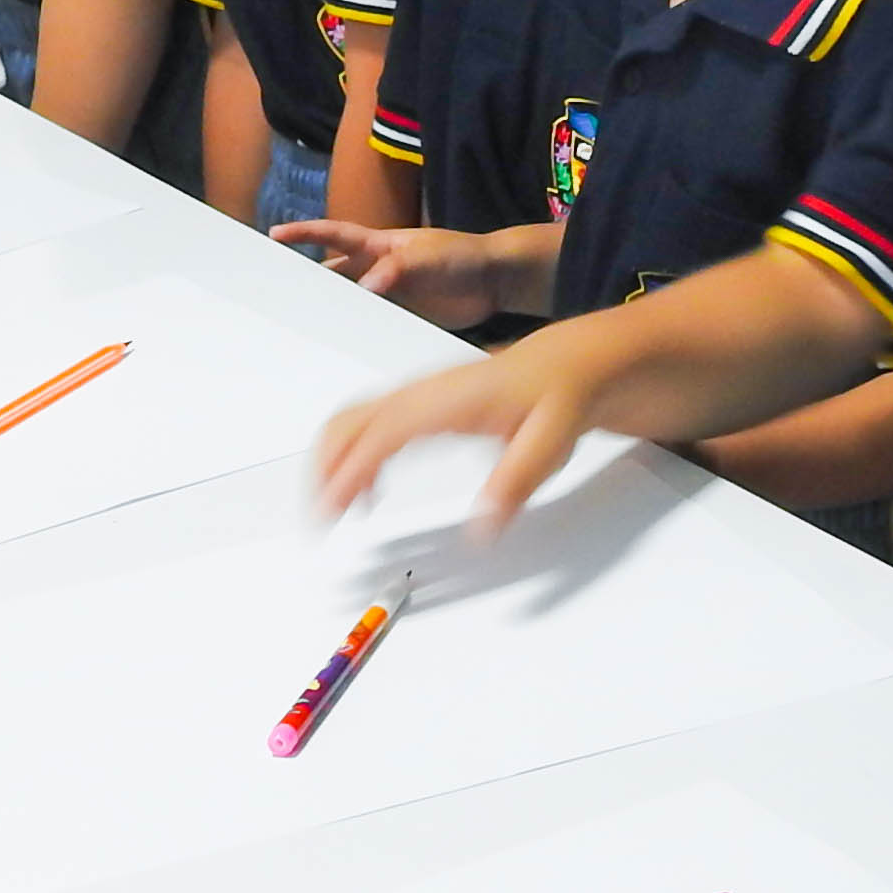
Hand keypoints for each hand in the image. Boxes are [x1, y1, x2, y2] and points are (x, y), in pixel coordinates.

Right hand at [277, 219, 507, 327]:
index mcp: (380, 245)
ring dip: (331, 310)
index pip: (335, 234)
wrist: (495, 280)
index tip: (276, 235)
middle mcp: (378, 268)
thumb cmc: (463, 255)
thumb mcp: (428, 256)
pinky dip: (359, 332)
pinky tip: (342, 347)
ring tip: (302, 326)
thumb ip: (397, 269)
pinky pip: (373, 323)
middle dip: (308, 279)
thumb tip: (365, 287)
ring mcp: (389, 293)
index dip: (306, 233)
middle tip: (278, 292)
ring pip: (350, 301)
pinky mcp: (403, 316)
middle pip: (335, 272)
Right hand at [312, 343, 599, 532]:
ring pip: (351, 421)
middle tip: (320, 521)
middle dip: (323, 470)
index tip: (328, 513)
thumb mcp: (550, 442)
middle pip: (347, 422)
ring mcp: (418, 395)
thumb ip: (514, 482)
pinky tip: (366, 489)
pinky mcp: (422, 403)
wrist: (572, 363)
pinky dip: (352, 455)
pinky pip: (369, 424)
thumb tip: (481, 529)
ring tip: (334, 511)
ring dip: (331, 463)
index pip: (379, 435)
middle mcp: (423, 393)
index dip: (347, 473)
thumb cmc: (560, 396)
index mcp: (445, 401)